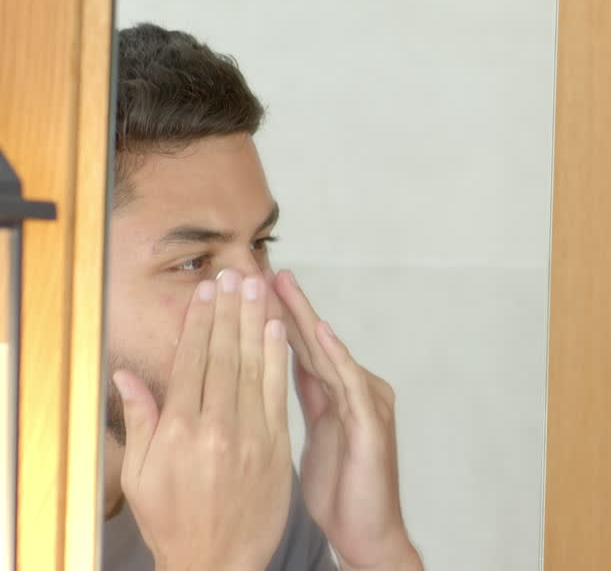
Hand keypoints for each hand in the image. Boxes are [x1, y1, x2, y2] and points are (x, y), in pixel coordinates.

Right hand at [114, 271, 292, 570]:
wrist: (217, 562)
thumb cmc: (173, 521)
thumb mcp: (139, 476)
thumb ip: (139, 421)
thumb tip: (125, 375)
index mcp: (178, 432)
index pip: (192, 362)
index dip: (200, 322)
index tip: (206, 292)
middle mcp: (215, 429)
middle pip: (224, 356)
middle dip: (229, 311)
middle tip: (234, 274)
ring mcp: (249, 437)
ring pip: (253, 367)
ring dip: (255, 323)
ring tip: (258, 288)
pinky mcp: (275, 448)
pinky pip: (278, 393)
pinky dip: (278, 359)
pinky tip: (278, 331)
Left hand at [274, 270, 420, 570]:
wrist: (368, 533)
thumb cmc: (340, 493)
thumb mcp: (304, 440)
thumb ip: (290, 404)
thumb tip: (258, 376)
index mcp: (335, 396)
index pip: (299, 349)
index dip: (273, 319)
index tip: (246, 290)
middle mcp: (355, 390)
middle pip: (314, 342)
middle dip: (287, 305)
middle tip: (262, 269)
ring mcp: (366, 404)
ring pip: (330, 352)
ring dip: (305, 318)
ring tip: (283, 286)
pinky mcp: (371, 424)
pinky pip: (351, 383)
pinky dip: (335, 356)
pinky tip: (319, 333)